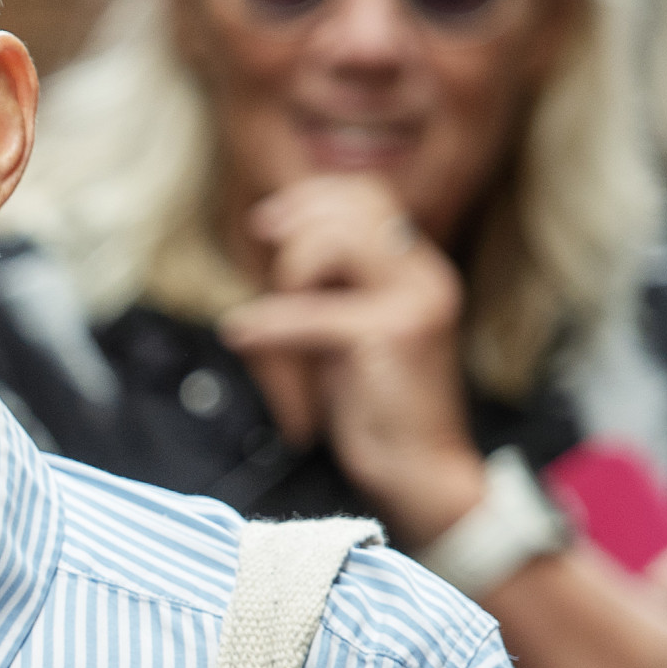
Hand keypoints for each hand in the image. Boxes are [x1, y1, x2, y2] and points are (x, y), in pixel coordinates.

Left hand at [217, 176, 483, 543]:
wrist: (420, 471)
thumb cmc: (378, 410)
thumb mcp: (349, 334)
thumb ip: (328, 289)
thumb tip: (277, 249)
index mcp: (420, 270)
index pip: (370, 196)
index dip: (313, 198)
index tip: (267, 223)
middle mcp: (425, 275)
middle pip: (348, 208)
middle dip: (294, 237)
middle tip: (267, 272)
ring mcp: (414, 300)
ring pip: (329, 244)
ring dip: (285, 279)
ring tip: (273, 325)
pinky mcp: (392, 333)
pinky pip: (308, 311)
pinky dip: (265, 324)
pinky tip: (240, 335)